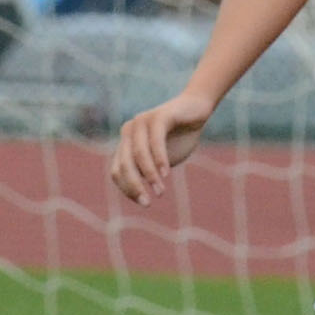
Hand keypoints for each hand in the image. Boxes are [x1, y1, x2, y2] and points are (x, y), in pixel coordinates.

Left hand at [111, 90, 216, 205]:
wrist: (197, 111)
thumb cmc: (180, 137)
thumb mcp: (161, 160)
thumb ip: (148, 172)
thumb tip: (137, 192)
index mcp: (126, 143)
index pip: (117, 171)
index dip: (127, 189)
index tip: (144, 202)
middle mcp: (129, 131)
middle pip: (124, 164)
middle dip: (134, 186)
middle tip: (148, 202)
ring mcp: (141, 121)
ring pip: (138, 154)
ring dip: (149, 176)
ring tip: (160, 191)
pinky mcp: (158, 116)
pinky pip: (155, 141)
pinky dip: (159, 160)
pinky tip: (166, 174)